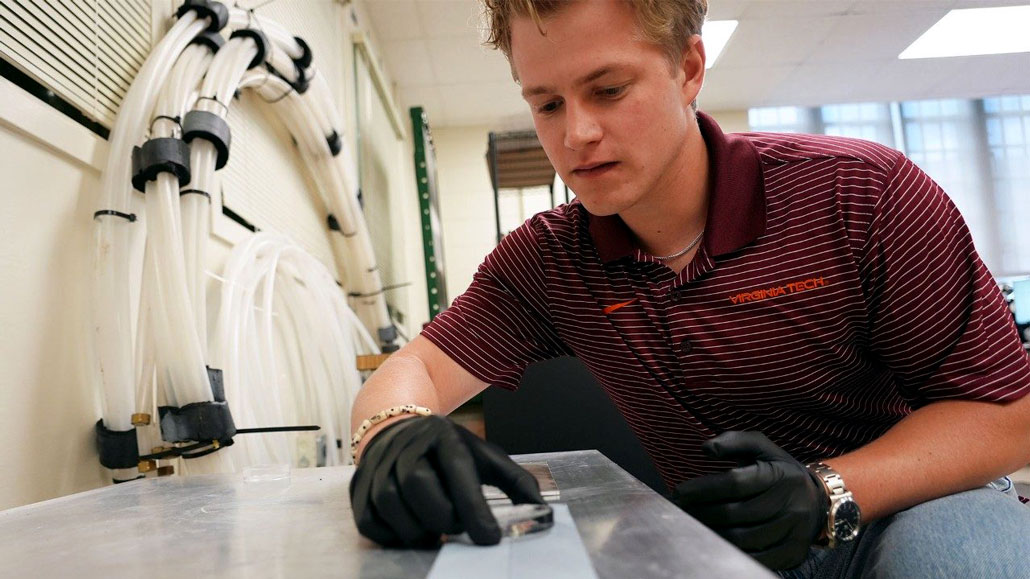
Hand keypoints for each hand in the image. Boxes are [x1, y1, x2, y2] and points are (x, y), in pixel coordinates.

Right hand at [349, 415, 544, 546]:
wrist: (396, 426)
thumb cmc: (446, 449)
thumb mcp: (484, 456)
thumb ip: (515, 482)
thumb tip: (542, 513)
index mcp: (443, 436)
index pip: (459, 474)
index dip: (475, 510)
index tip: (491, 539)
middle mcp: (406, 446)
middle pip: (418, 487)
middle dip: (442, 517)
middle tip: (456, 527)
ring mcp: (378, 465)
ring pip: (391, 506)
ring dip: (418, 530)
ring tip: (436, 532)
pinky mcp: (359, 486)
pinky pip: (370, 521)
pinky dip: (392, 535)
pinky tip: (411, 530)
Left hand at [671, 431, 826, 569]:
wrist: (818, 502)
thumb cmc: (779, 472)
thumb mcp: (762, 448)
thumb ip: (734, 441)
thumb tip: (706, 448)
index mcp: (781, 475)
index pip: (735, 482)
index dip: (703, 488)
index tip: (680, 492)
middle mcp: (791, 503)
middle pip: (734, 513)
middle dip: (701, 512)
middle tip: (681, 511)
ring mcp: (793, 531)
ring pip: (742, 538)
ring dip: (711, 532)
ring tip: (694, 525)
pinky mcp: (793, 553)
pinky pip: (755, 558)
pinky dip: (730, 551)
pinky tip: (715, 541)